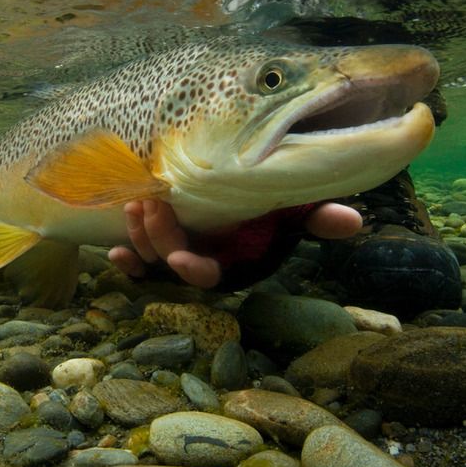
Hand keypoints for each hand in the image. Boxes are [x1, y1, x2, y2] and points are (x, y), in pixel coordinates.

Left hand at [107, 199, 361, 288]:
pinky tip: (111, 251)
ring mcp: (179, 252)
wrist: (249, 192)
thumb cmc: (273, 207)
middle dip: (159, 240)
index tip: (178, 257)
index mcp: (231, 261)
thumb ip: (319, 219)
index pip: (210, 274)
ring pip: (151, 255)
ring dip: (140, 236)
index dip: (192, 269)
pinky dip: (125, 259)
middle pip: (172, 261)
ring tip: (135, 205)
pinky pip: (138, 259)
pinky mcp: (160, 243)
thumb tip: (353, 221)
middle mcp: (202, 261)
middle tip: (150, 207)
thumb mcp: (295, 212)